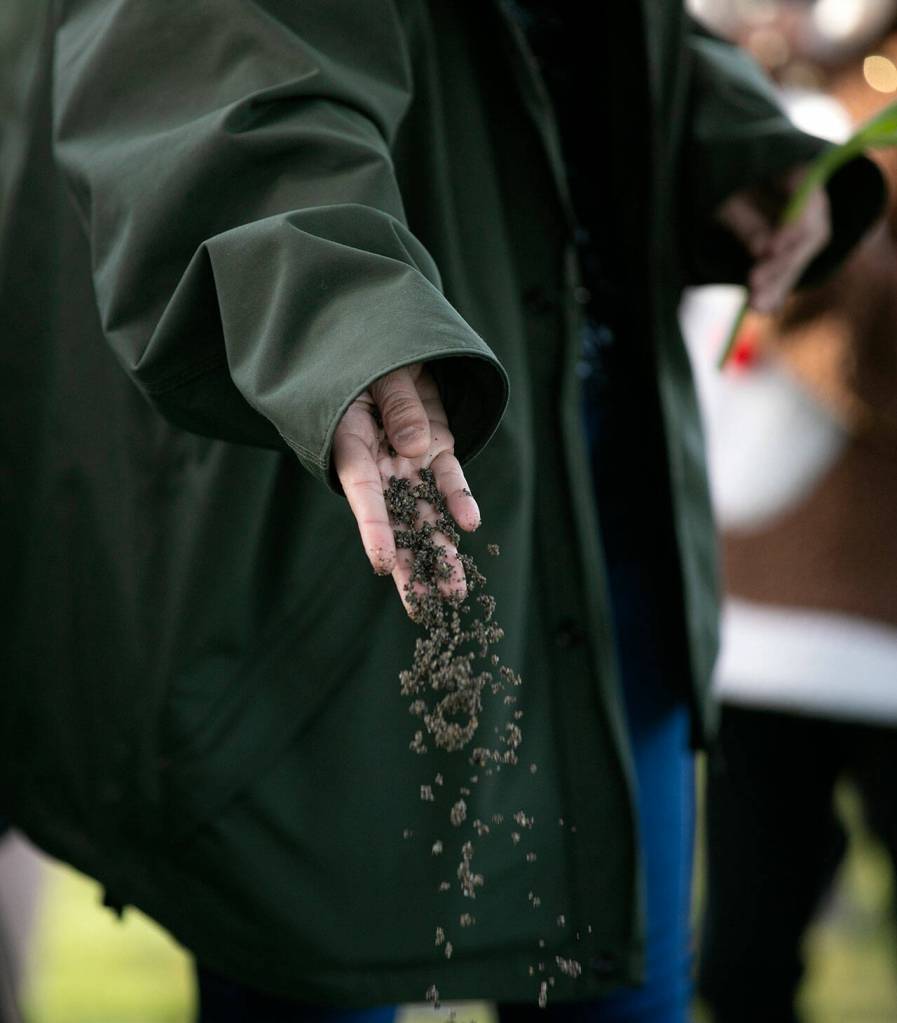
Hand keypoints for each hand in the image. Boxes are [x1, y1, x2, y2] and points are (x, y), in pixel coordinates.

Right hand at [332, 363, 479, 614]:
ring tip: (454, 592)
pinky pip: (448, 481)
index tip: (380, 565)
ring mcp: (409, 459)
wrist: (386, 342)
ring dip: (439, 550)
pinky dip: (459, 502)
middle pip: (394, 521)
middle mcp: (379, 462)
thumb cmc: (369, 355)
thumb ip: (397, 406)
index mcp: (351, 444)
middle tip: (423, 608)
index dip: (372, 528)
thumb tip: (419, 448)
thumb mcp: (380, 371)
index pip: (363, 494)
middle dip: (409, 565)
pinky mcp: (436, 449)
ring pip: (424, 513)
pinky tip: (470, 527)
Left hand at [716, 166, 830, 313]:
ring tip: (755, 305)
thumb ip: (748, 223)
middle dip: (780, 264)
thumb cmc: (726, 189)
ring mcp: (807, 233)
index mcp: (800, 176)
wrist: (728, 197)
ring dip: (778, 285)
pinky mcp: (793, 257)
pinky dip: (775, 293)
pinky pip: (788, 276)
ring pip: (798, 261)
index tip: (772, 249)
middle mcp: (813, 205)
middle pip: (807, 237)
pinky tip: (763, 309)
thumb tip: (765, 251)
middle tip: (753, 283)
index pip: (807, 201)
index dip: (792, 228)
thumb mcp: (729, 201)